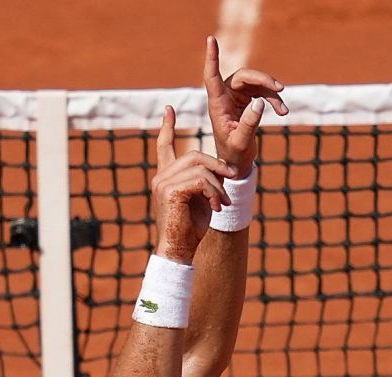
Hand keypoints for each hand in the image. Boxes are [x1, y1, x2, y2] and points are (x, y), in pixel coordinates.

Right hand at [151, 105, 236, 263]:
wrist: (178, 251)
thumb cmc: (190, 231)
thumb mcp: (201, 199)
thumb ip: (204, 180)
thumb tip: (220, 168)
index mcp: (166, 177)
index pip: (164, 146)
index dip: (167, 127)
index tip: (169, 109)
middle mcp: (161, 177)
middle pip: (193, 154)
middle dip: (216, 165)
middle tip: (230, 179)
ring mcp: (163, 183)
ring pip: (199, 167)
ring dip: (217, 184)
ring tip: (223, 202)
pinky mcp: (170, 191)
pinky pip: (200, 180)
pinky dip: (214, 192)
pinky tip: (217, 206)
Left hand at [203, 33, 287, 176]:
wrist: (236, 165)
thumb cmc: (233, 157)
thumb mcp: (241, 144)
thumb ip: (248, 124)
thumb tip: (260, 102)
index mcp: (217, 105)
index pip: (212, 77)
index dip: (212, 58)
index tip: (211, 39)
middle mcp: (224, 97)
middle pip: (244, 76)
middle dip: (263, 80)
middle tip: (280, 89)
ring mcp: (235, 97)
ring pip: (256, 83)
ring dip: (271, 92)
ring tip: (283, 109)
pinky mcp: (245, 101)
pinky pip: (262, 93)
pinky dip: (273, 100)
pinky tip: (283, 112)